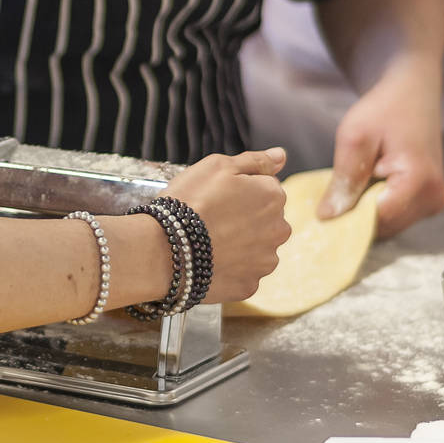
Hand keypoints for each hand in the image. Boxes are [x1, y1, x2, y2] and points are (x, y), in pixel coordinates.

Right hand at [165, 147, 290, 302]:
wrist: (163, 249)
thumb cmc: (188, 202)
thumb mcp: (217, 166)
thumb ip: (255, 160)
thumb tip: (281, 156)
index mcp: (273, 196)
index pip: (266, 188)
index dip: (240, 190)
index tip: (218, 196)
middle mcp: (278, 230)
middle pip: (265, 220)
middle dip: (245, 218)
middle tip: (212, 219)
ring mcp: (264, 262)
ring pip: (256, 248)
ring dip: (240, 245)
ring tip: (209, 241)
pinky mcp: (249, 286)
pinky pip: (243, 274)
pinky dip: (229, 269)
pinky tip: (209, 261)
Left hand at [317, 67, 443, 237]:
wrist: (412, 92)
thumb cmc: (384, 108)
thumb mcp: (354, 138)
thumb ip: (344, 181)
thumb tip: (328, 218)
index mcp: (419, 183)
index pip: (375, 221)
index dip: (346, 219)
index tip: (322, 214)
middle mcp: (433, 199)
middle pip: (382, 227)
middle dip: (355, 215)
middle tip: (335, 193)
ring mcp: (434, 202)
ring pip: (387, 225)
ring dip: (365, 210)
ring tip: (355, 182)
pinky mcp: (428, 201)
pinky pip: (394, 216)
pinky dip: (375, 206)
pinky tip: (367, 185)